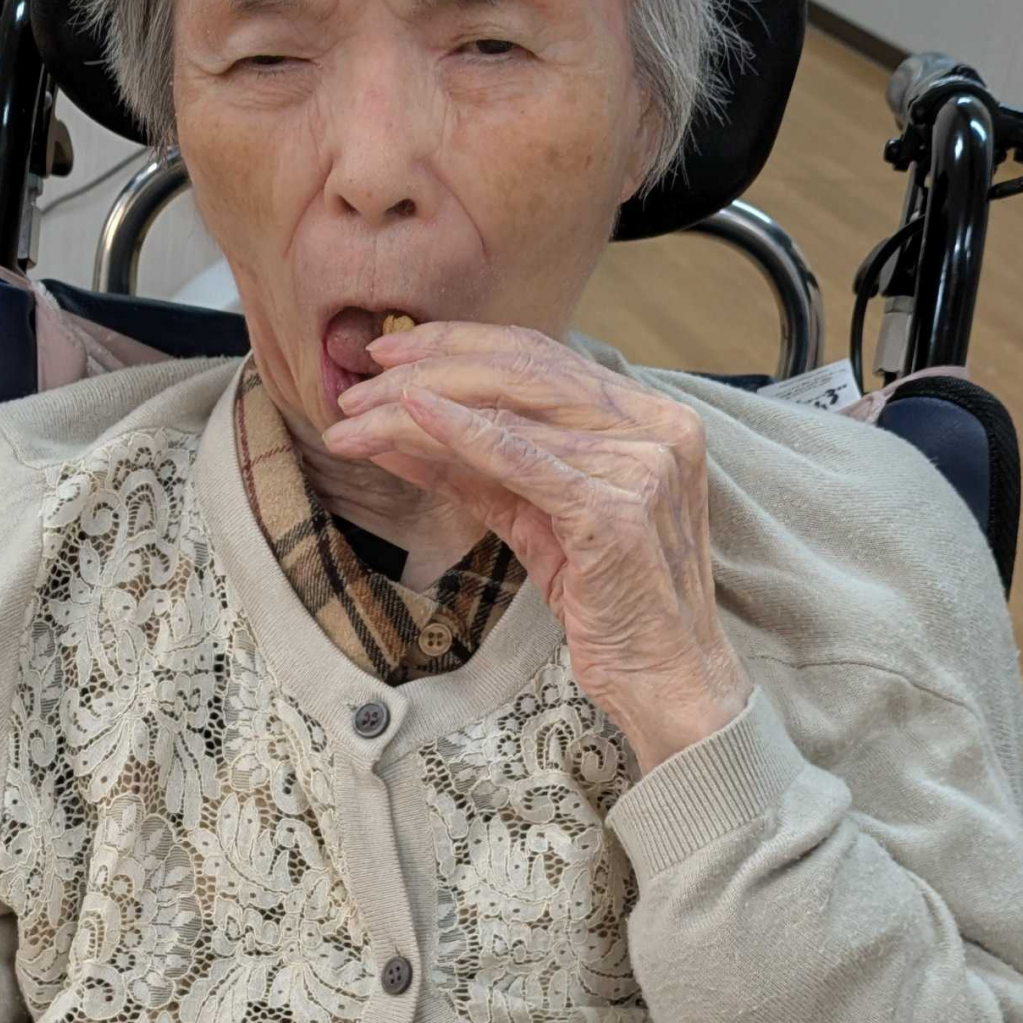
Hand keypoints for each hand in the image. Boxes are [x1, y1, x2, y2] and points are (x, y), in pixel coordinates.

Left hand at [327, 322, 748, 775]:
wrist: (666, 678)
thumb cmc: (607, 603)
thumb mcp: (539, 521)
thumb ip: (480, 470)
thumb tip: (399, 428)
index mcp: (649, 417)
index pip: (543, 357)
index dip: (460, 344)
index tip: (391, 351)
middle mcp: (658, 427)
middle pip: (523, 369)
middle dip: (429, 365)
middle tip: (358, 383)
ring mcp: (643, 465)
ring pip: (511, 409)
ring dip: (419, 407)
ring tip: (357, 417)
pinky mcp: (615, 512)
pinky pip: (522, 459)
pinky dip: (461, 433)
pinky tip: (411, 418)